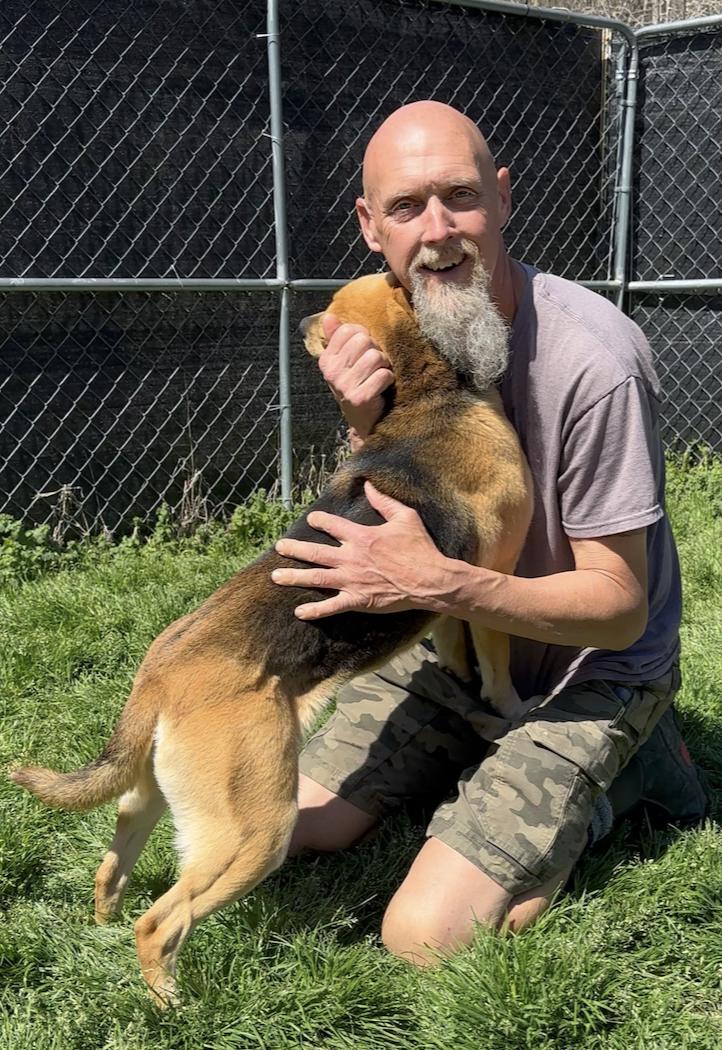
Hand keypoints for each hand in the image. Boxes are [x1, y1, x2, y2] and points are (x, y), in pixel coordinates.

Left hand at [271, 481, 450, 618]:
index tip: (311, 520)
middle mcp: (351, 558)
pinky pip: (331, 607)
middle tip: (279, 547)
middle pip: (316, 552)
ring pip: (317, 578)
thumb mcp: (405, 517)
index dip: (320, 521)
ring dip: (294, 577)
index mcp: (362, 537)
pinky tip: (299, 612)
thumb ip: (384, 501)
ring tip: (276, 576)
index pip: (333, 525)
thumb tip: (369, 485)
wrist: (430, 580)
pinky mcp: (358, 600)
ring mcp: (352, 581)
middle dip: (295, 549)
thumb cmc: (420, 548)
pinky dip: (315, 610)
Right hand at [318, 315, 393, 440]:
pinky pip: (383, 375)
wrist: (363, 421)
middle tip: (374, 366)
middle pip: (364, 340)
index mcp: (326, 359)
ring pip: (375, 357)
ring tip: (378, 376)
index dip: (363, 336)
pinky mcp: (359, 398)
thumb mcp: (343, 362)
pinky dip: (388, 380)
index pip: (348, 330)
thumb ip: (336, 338)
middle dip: (376, 351)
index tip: (364, 351)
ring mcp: (344, 386)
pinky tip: (382, 388)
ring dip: (384, 366)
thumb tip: (329, 316)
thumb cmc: (356, 385)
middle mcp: (331, 372)